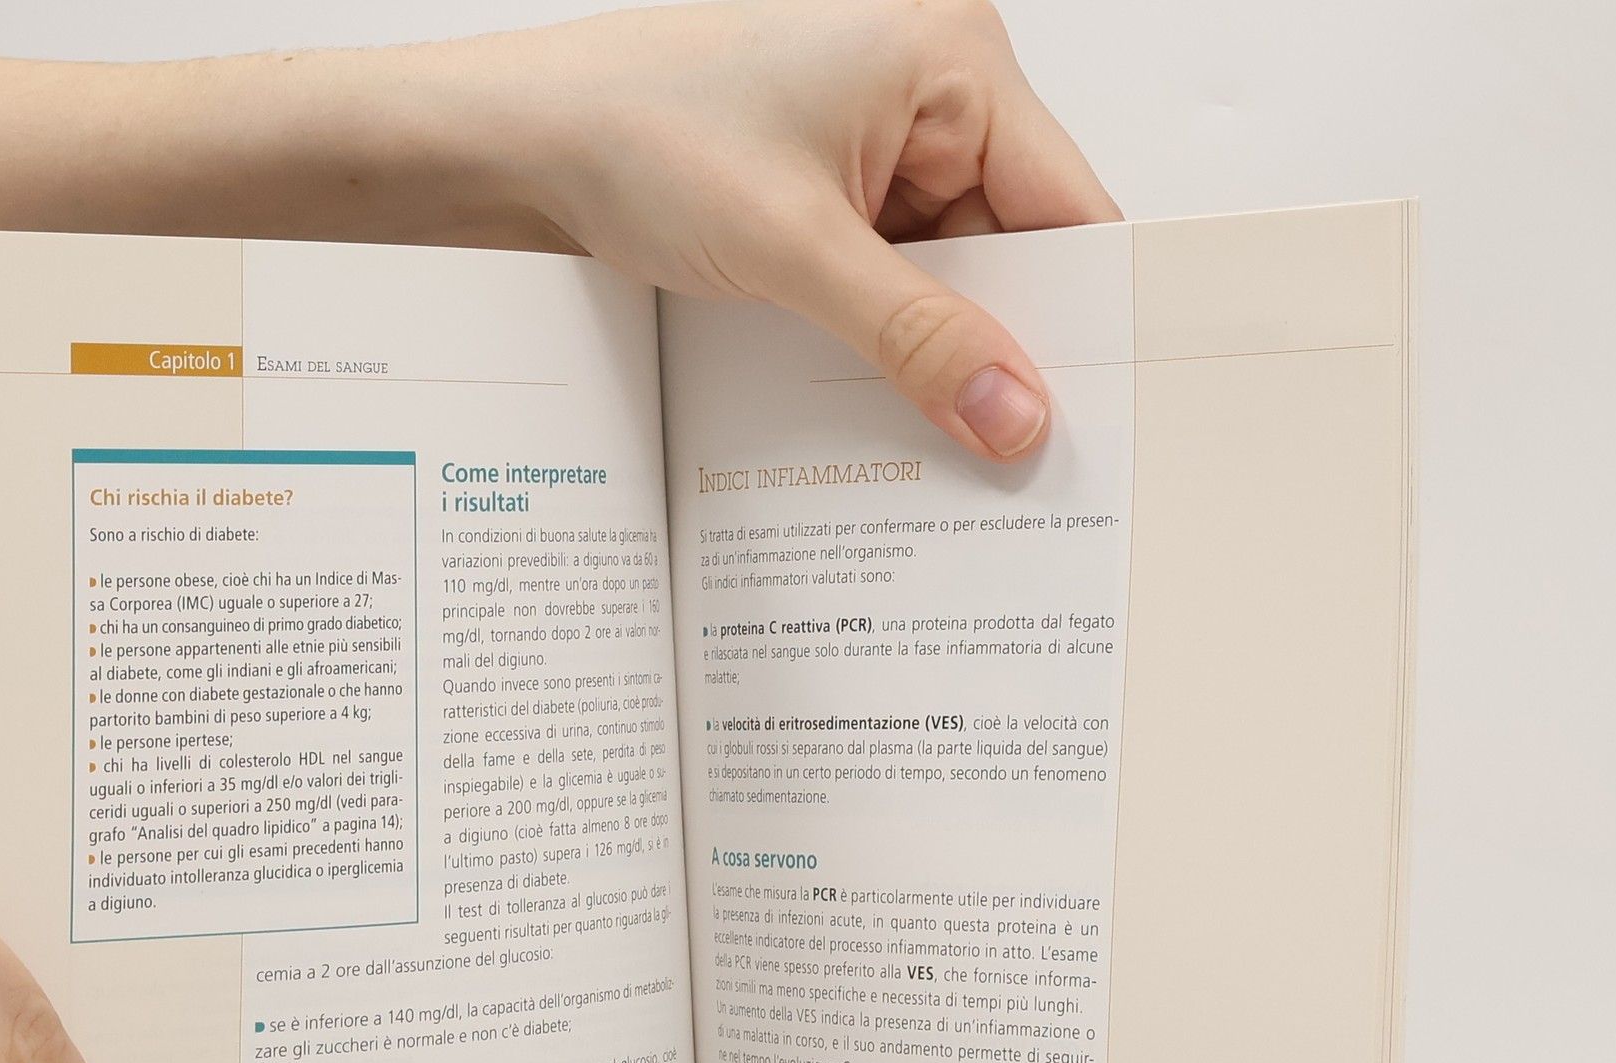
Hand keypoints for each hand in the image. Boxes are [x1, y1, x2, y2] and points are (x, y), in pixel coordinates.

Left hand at [497, 0, 1119, 458]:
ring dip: (933, 349)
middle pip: (1013, 247)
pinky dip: (887, 335)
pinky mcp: (834, 185)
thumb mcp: (797, 252)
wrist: (526, 143)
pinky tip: (876, 391)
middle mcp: (930, 88)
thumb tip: (1015, 414)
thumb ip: (917, 340)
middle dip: (998, 343)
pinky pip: (894, 274)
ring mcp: (880, 139)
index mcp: (952, 58)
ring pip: (950, 273)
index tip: (1089, 412)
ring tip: (932, 431)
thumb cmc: (641, 136)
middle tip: (1008, 452)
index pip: (1068, 205)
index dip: (1082, 314)